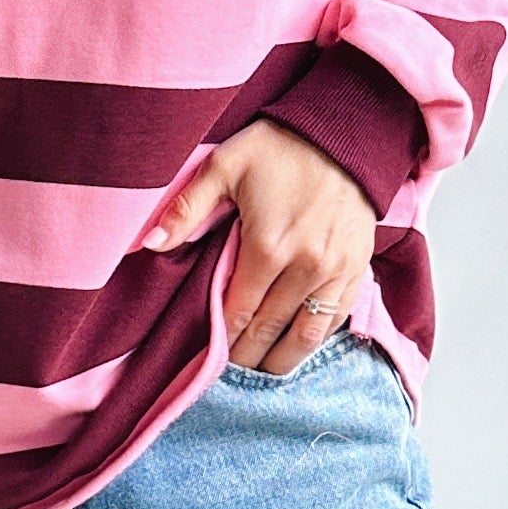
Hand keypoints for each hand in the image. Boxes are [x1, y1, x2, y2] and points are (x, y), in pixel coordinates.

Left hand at [142, 119, 374, 373]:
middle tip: (227, 375)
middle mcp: (305, 268)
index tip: (207, 360)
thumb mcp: (224, 165)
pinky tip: (295, 349)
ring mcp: (336, 272)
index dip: (221, 341)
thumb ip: (186, 209)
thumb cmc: (279, 147)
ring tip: (260, 372)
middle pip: (269, 331)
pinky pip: (334, 321)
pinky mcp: (358, 270)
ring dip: (280, 361)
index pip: (238, 314)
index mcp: (268, 247)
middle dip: (246, 358)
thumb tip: (150, 244)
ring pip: (305, 337)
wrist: (344, 133)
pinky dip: (313, 342)